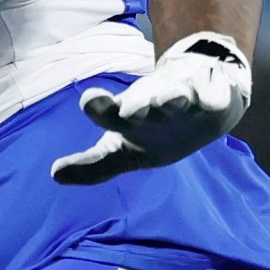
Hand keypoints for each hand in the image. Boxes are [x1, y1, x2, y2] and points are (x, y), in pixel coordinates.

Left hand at [51, 32, 252, 184]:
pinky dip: (213, 96)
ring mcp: (184, 95)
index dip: (99, 107)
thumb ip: (95, 166)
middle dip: (139, 105)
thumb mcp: (126, 151)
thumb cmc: (156, 127)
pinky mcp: (213, 95)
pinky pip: (215, 95)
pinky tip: (211, 101)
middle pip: (144, 101)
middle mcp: (152, 102)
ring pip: (177, 94)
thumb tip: (54, 175)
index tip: (89, 100)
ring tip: (170, 100)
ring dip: (172, 97)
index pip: (108, 113)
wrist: (201, 94)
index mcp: (129, 116)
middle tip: (132, 110)